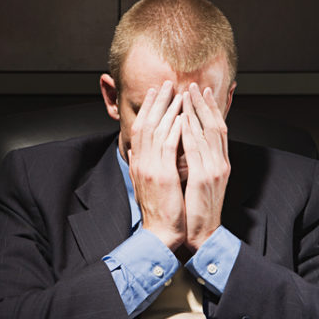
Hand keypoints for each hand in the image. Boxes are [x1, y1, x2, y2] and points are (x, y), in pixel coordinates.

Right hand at [128, 80, 184, 250]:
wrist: (159, 233)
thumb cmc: (158, 212)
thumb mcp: (146, 185)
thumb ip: (142, 166)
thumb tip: (136, 152)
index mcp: (138, 164)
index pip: (140, 130)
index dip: (148, 110)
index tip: (156, 94)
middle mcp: (141, 163)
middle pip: (145, 124)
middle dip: (156, 103)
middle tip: (165, 84)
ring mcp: (150, 168)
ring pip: (156, 130)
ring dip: (167, 110)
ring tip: (176, 93)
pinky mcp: (162, 175)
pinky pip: (168, 145)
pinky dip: (174, 129)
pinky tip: (182, 116)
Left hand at [181, 83, 230, 251]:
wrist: (202, 235)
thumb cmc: (195, 211)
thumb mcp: (196, 183)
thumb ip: (193, 163)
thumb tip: (185, 146)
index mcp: (218, 164)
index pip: (217, 130)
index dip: (211, 110)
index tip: (202, 93)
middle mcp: (220, 164)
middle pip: (215, 126)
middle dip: (206, 104)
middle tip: (197, 85)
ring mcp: (215, 170)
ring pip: (207, 133)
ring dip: (197, 111)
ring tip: (189, 94)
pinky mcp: (205, 178)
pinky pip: (197, 150)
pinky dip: (190, 132)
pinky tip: (183, 119)